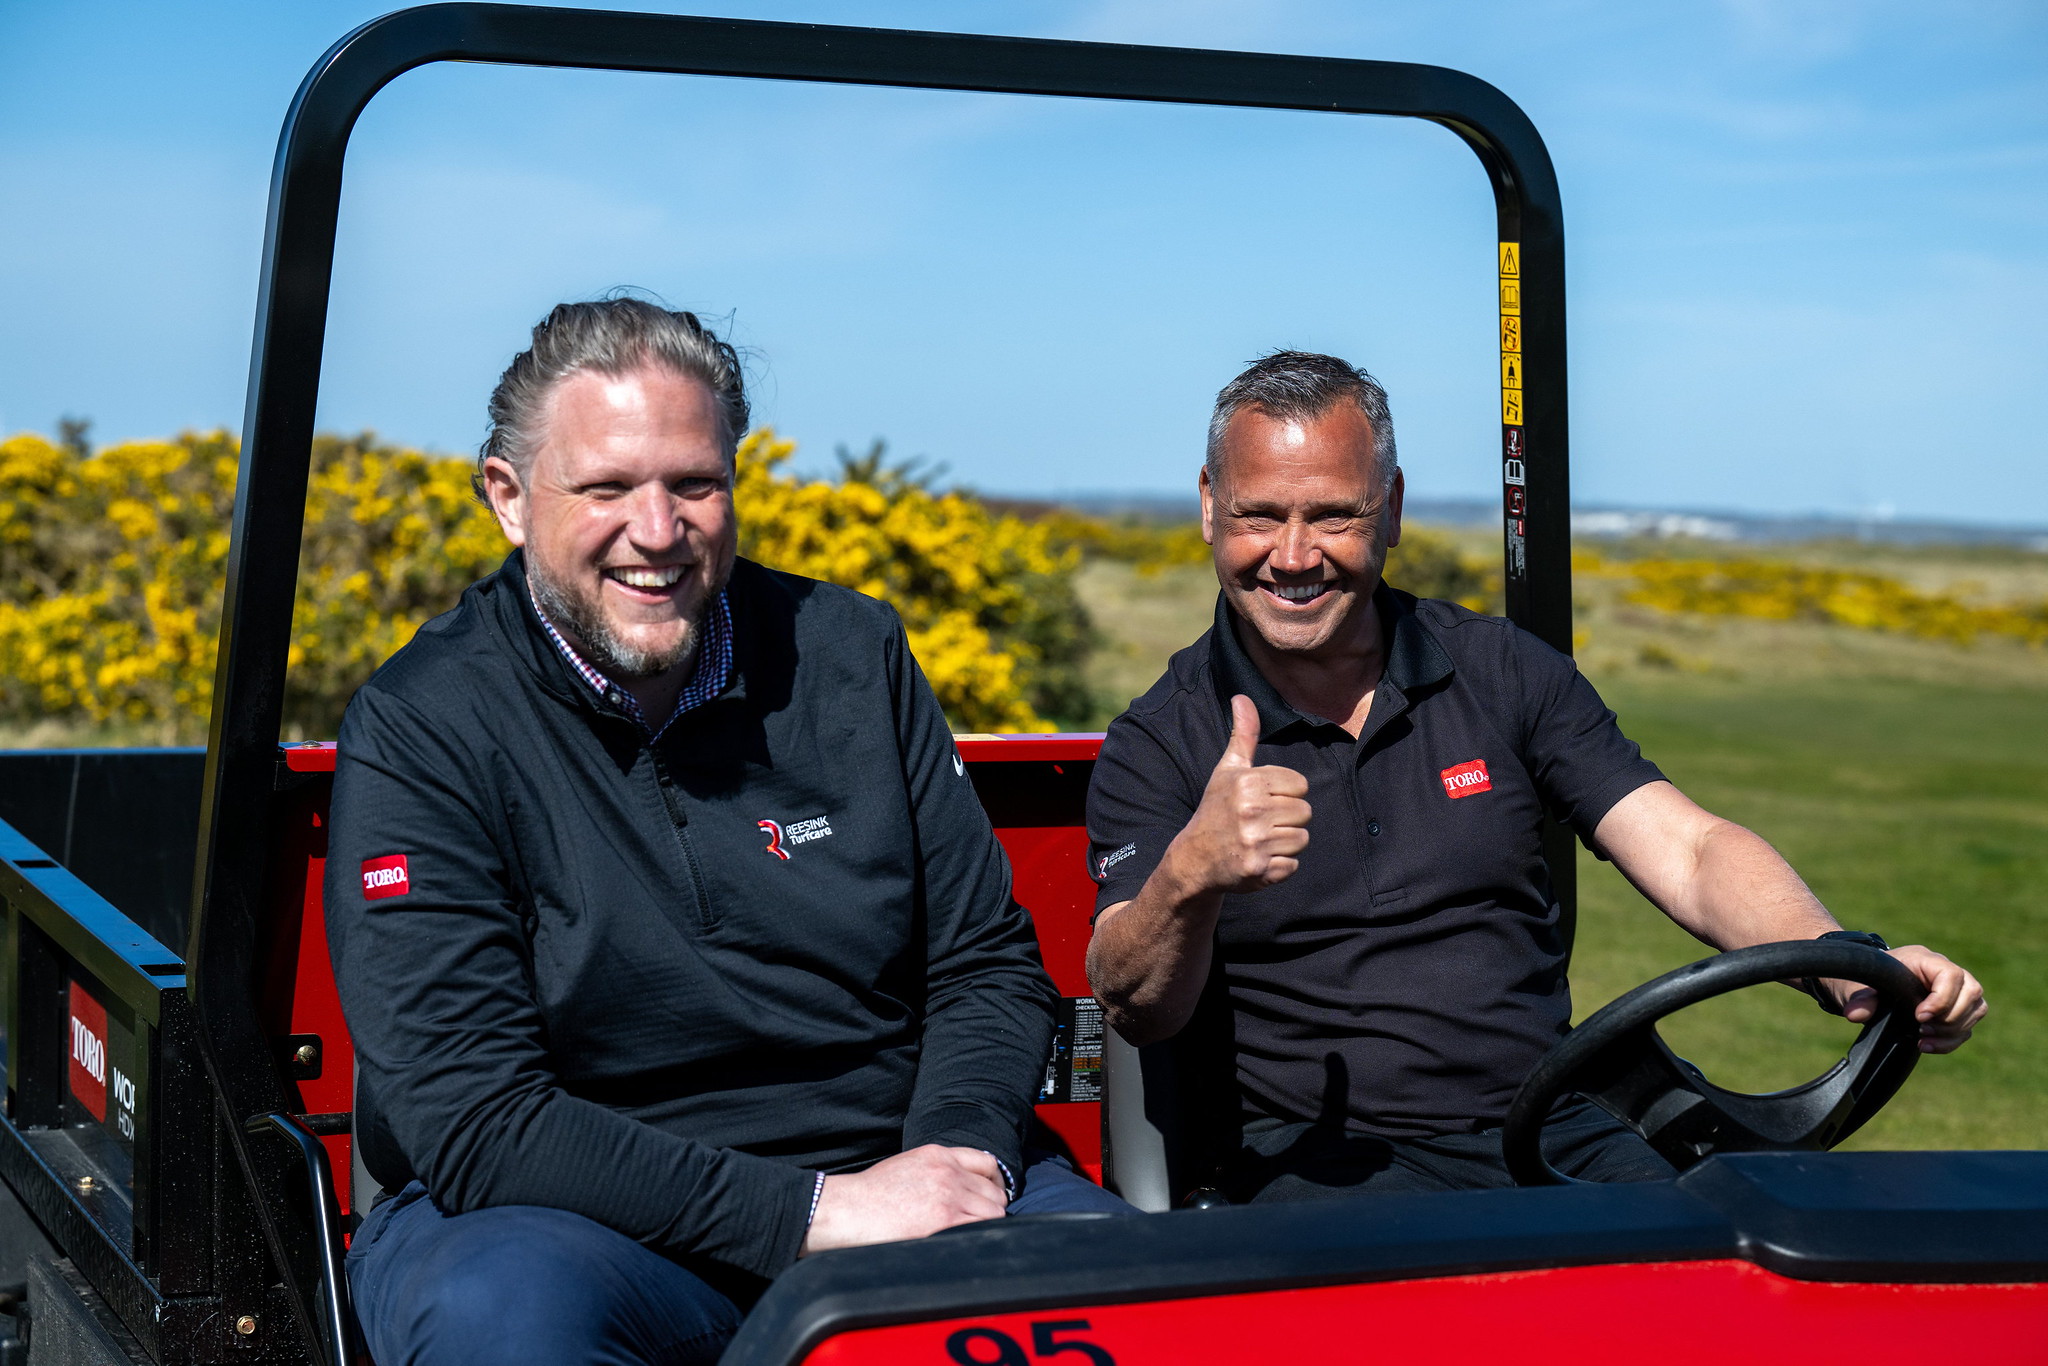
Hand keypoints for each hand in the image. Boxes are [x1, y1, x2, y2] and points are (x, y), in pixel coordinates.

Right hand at [798, 1145, 1006, 1255]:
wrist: (849, 1209)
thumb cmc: (871, 1193)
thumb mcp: (908, 1164)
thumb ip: (938, 1169)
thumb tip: (963, 1187)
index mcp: (939, 1155)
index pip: (988, 1163)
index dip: (994, 1183)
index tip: (990, 1196)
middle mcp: (948, 1173)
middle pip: (994, 1193)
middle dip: (990, 1208)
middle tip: (977, 1221)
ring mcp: (948, 1198)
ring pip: (993, 1214)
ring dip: (985, 1225)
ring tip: (969, 1234)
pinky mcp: (943, 1223)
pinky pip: (980, 1230)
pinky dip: (978, 1237)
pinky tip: (964, 1242)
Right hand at [1167, 694, 1311, 894]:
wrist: (1195, 858)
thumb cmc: (1217, 809)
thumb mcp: (1227, 770)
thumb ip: (1242, 735)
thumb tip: (1241, 697)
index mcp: (1248, 783)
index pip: (1300, 785)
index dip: (1285, 793)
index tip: (1262, 800)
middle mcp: (1252, 812)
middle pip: (1305, 812)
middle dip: (1287, 819)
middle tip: (1261, 823)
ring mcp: (1256, 843)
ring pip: (1302, 839)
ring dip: (1285, 843)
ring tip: (1261, 840)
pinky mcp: (1260, 871)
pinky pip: (1292, 866)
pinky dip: (1279, 867)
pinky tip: (1258, 859)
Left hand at [1823, 945, 1986, 1053]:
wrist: (1863, 987)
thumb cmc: (1861, 980)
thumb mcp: (1854, 986)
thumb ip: (1858, 998)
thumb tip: (1857, 1015)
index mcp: (1923, 959)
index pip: (1951, 975)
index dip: (1942, 999)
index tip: (1919, 1017)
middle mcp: (1944, 972)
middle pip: (1973, 992)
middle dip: (1951, 1017)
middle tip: (1922, 1028)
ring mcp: (1954, 991)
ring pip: (1976, 1009)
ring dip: (1954, 1031)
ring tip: (1923, 1038)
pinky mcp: (1954, 1010)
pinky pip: (1967, 1026)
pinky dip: (1951, 1041)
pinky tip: (1926, 1045)